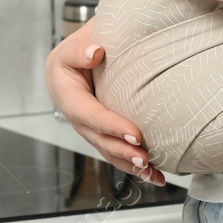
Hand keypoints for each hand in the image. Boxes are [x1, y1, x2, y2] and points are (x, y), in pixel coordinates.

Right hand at [45, 21, 165, 185]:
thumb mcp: (71, 48)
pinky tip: (154, 174)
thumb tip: (94, 52)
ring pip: (109, 151)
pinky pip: (118, 151)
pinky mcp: (104, 133)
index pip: (90, 115)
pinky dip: (134, 164)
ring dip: (130, 164)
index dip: (112, 127)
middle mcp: (78, 117)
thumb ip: (79, 50)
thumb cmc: (76, 53)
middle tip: (145, 158)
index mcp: (67, 97)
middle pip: (100, 139)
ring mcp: (91, 128)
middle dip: (123, 152)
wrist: (77, 58)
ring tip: (152, 173)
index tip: (135, 135)